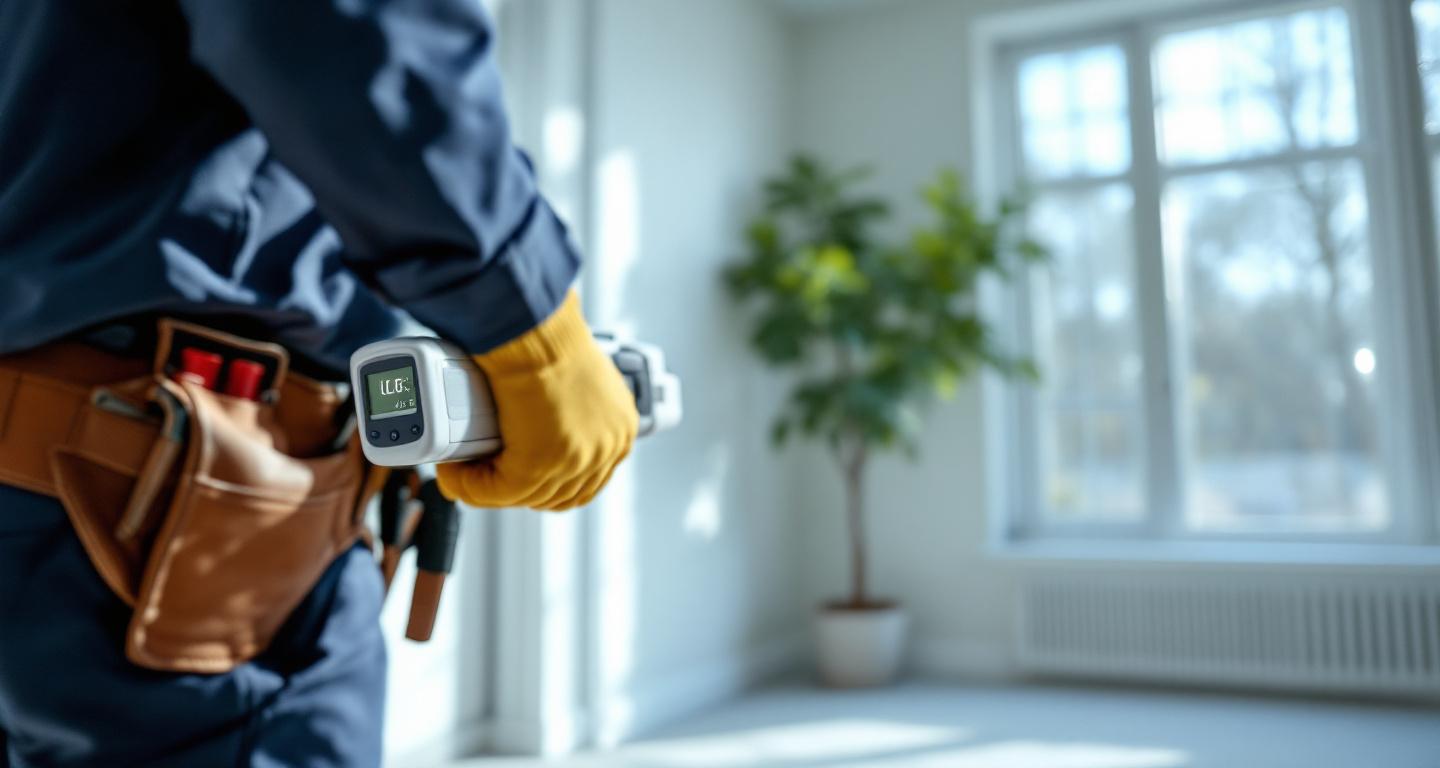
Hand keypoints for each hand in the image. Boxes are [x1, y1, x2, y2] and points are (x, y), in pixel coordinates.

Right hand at [435, 292, 636, 510]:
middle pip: (557, 493)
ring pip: (524, 496)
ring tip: (465, 466)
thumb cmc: (547, 335)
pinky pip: (496, 492)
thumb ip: (570, 393)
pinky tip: (454, 471)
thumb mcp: (577, 371)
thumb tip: (544, 400)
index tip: (520, 468)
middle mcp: (606, 449)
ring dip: (487, 487)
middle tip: (486, 468)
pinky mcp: (538, 466)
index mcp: (621, 428)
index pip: (588, 478)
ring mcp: (575, 461)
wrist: (533, 327)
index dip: (550, 481)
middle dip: (517, 489)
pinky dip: (470, 486)